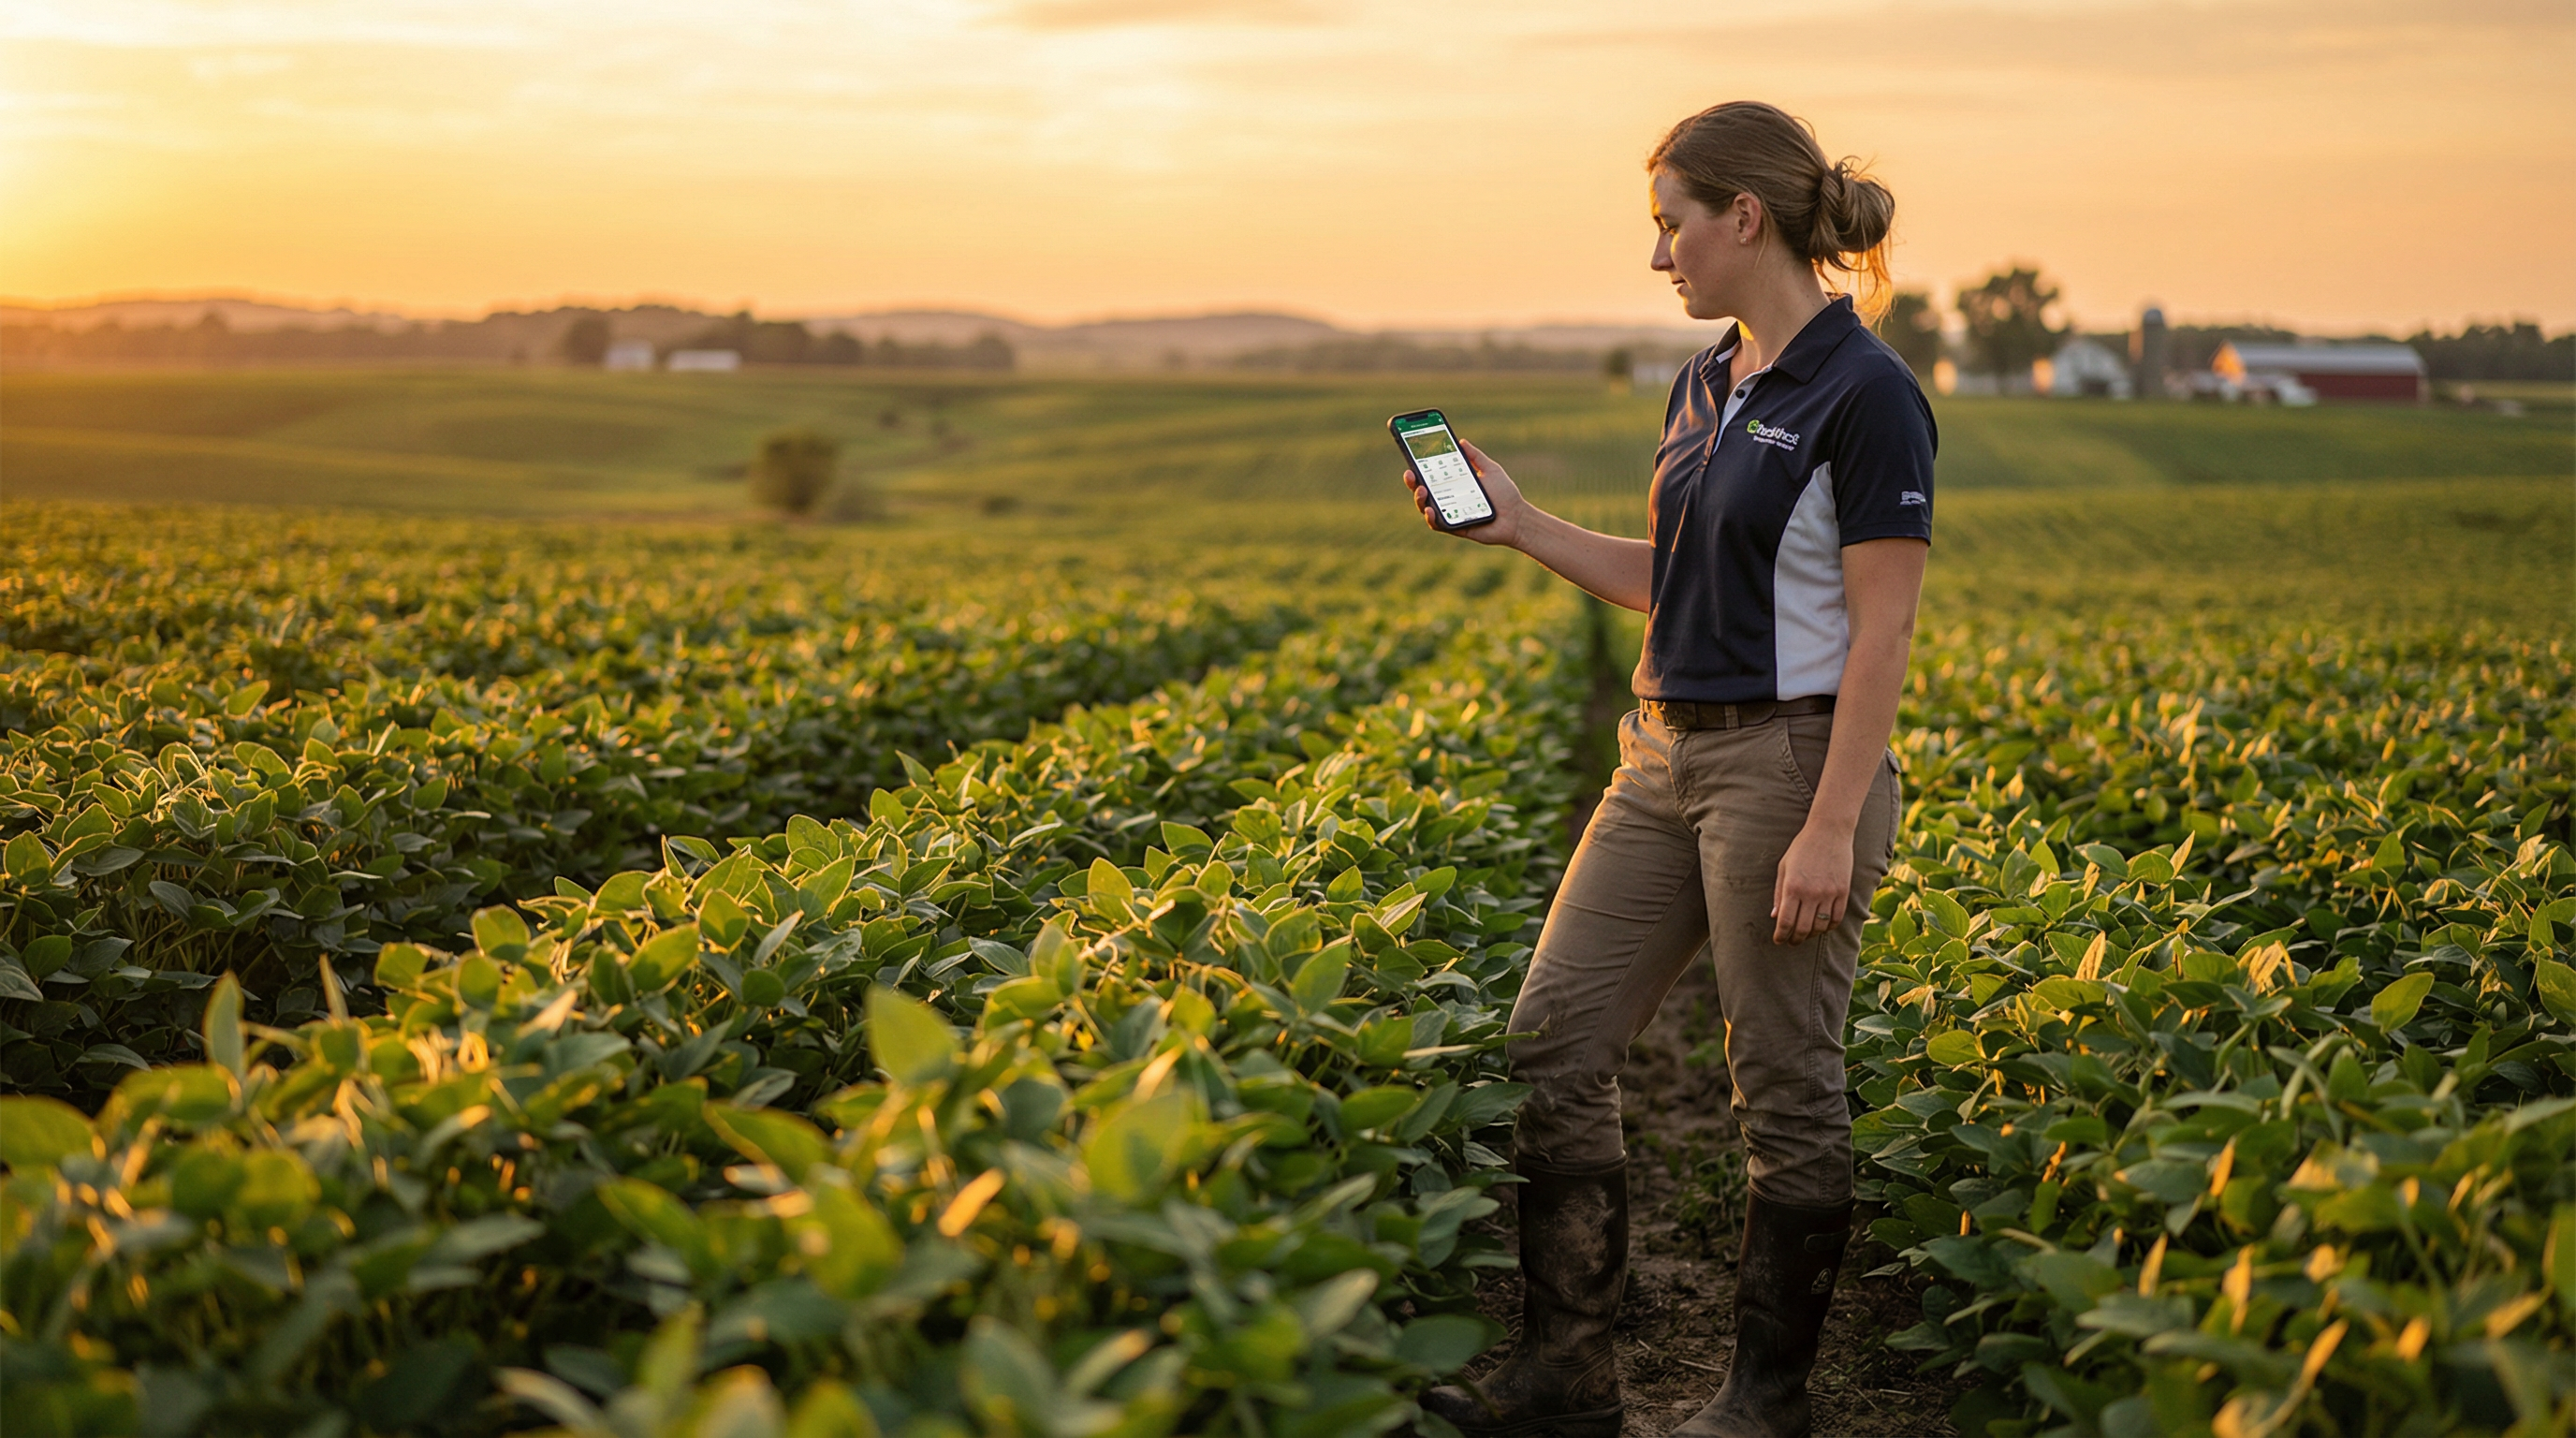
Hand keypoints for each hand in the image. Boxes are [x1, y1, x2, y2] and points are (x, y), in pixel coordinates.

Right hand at [1402, 439, 1527, 548]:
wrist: (1517, 517)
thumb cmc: (1505, 494)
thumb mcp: (1491, 470)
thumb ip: (1476, 457)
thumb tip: (1461, 441)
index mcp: (1455, 484)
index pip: (1432, 474)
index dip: (1420, 466)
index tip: (1412, 455)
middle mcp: (1449, 498)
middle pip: (1423, 490)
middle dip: (1412, 481)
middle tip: (1410, 473)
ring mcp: (1450, 513)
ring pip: (1426, 507)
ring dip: (1418, 498)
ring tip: (1421, 489)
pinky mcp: (1454, 527)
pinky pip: (1437, 524)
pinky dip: (1431, 517)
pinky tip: (1430, 509)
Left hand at [1771, 821, 1854, 943]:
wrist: (1829, 831)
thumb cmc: (1802, 848)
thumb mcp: (1784, 868)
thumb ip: (1778, 893)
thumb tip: (1775, 917)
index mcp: (1792, 887)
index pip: (1785, 922)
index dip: (1781, 935)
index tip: (1778, 940)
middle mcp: (1811, 893)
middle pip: (1803, 929)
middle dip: (1795, 939)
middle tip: (1791, 942)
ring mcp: (1829, 893)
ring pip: (1821, 926)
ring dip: (1811, 934)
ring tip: (1805, 934)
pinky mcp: (1843, 892)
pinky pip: (1837, 918)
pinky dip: (1829, 927)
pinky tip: (1822, 926)